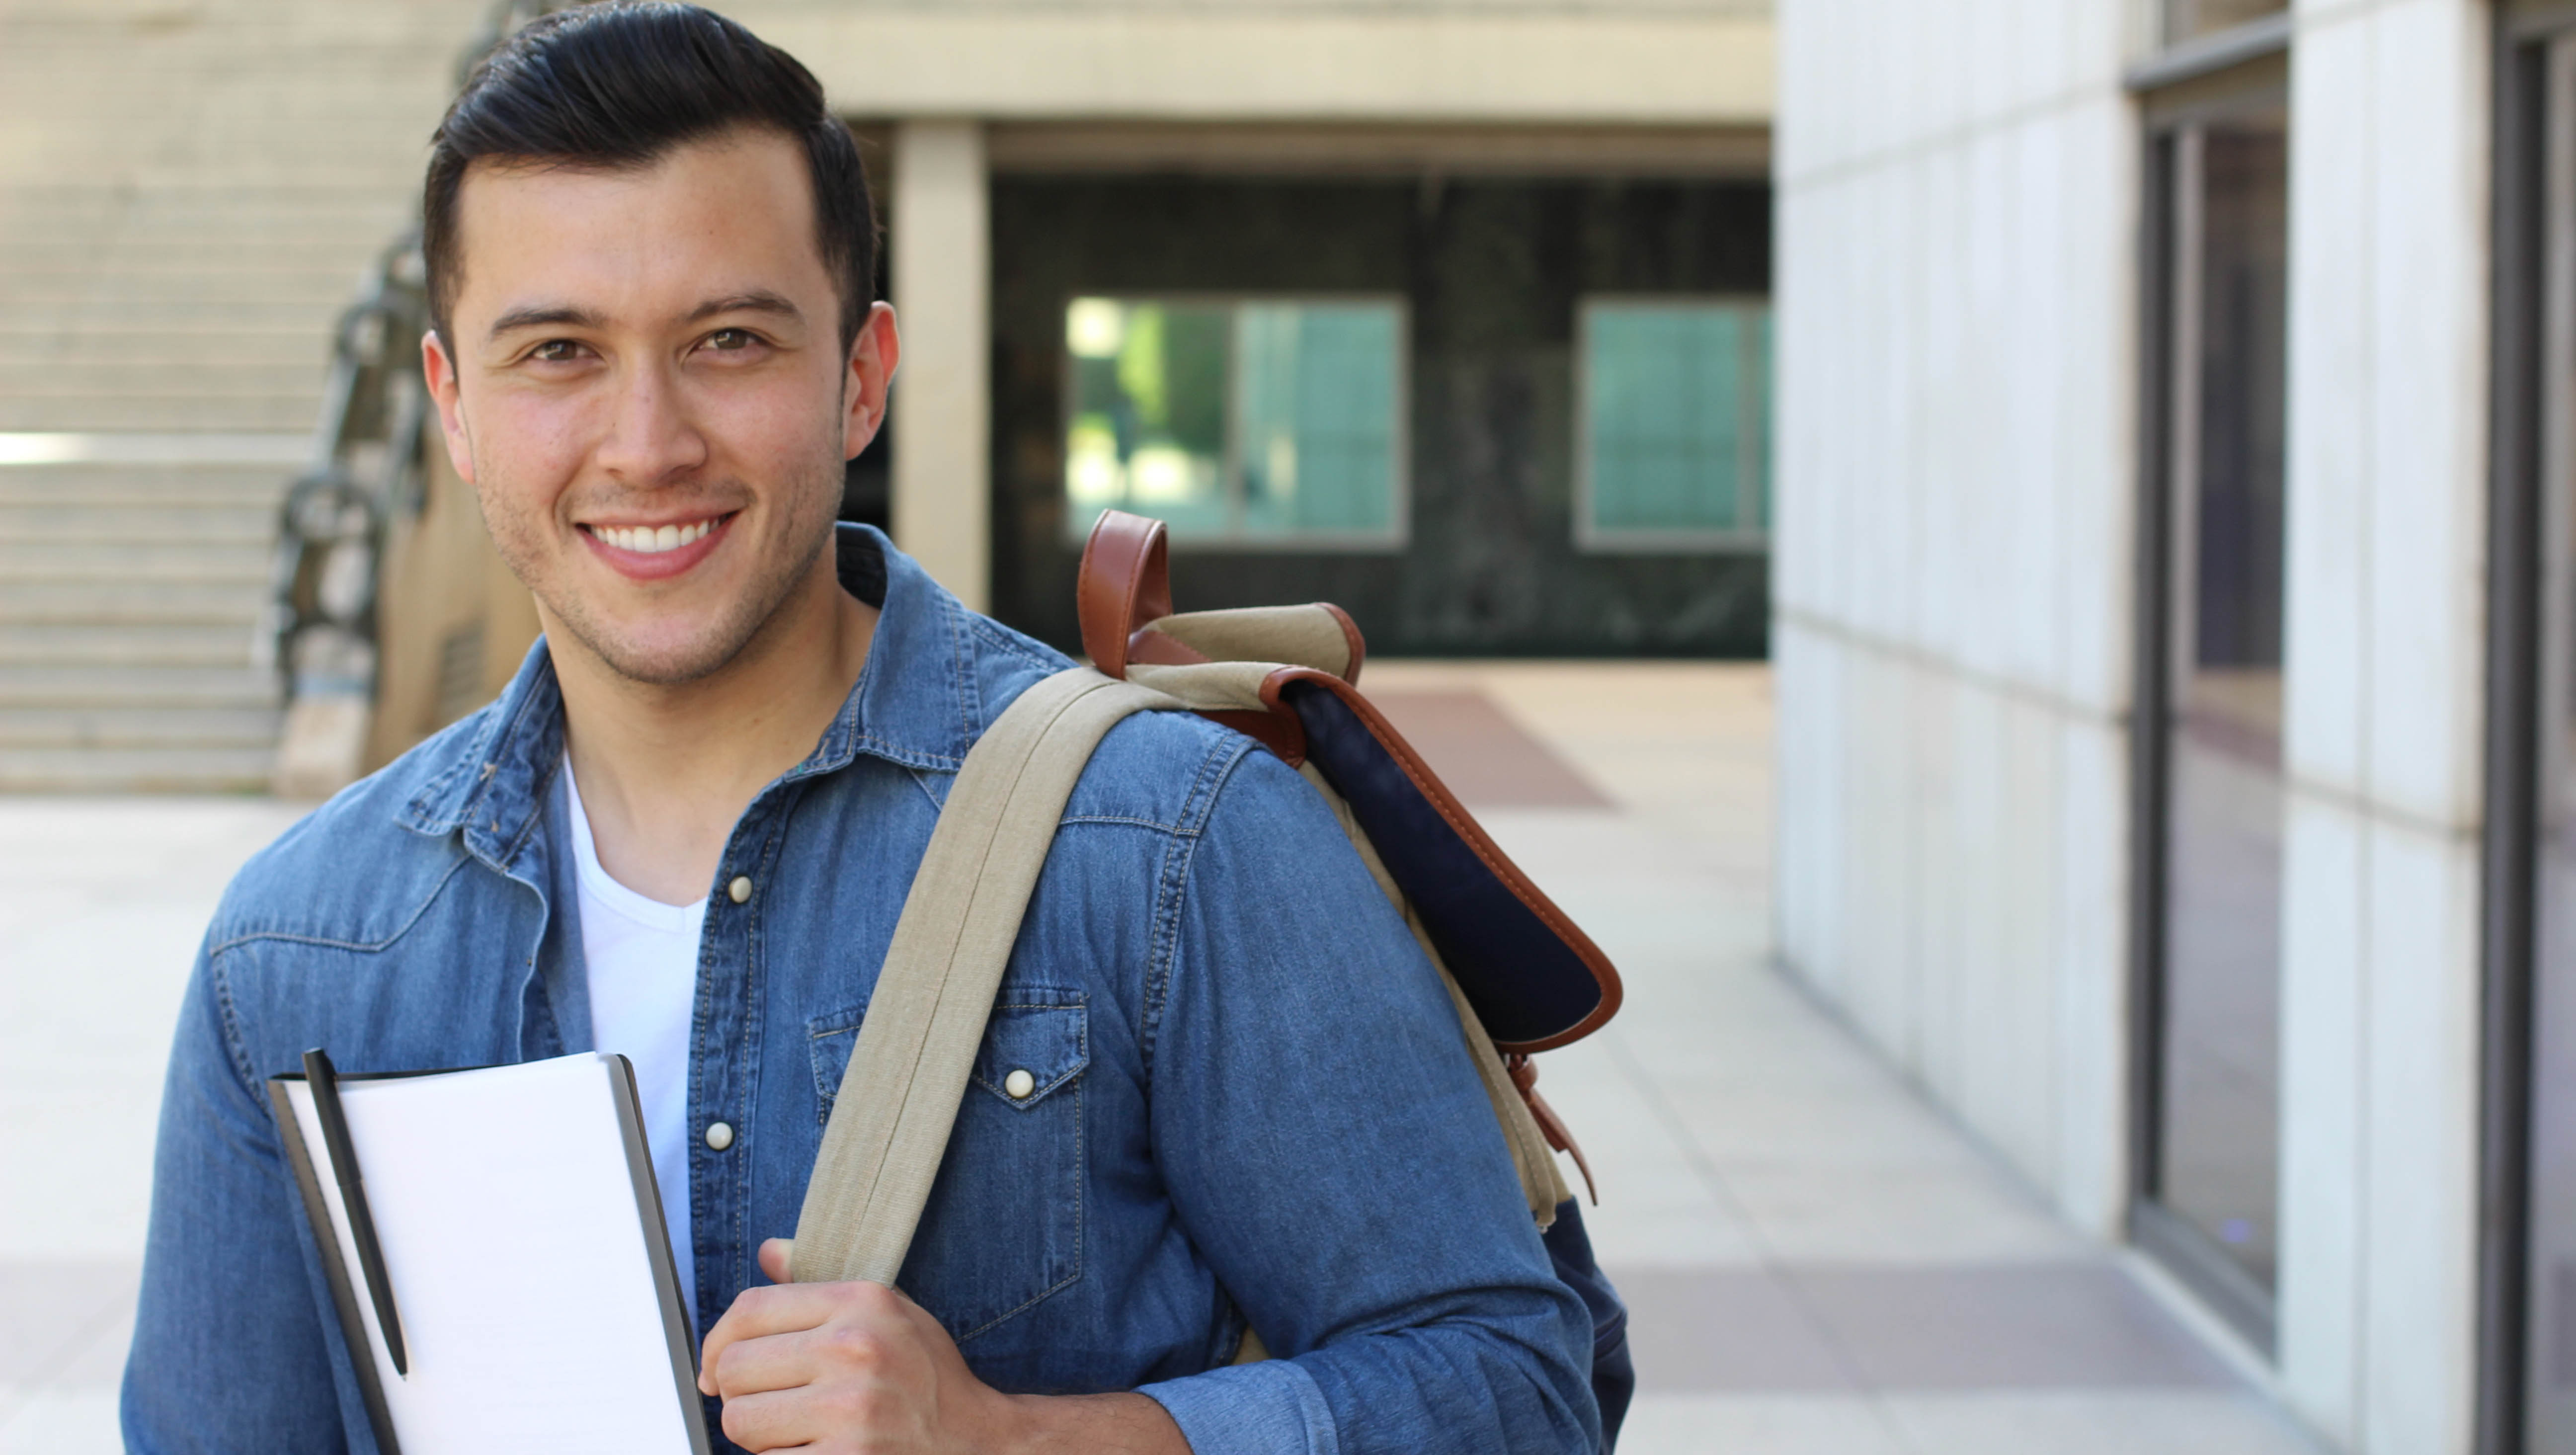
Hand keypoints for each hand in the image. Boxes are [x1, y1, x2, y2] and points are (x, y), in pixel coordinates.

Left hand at [699, 1239, 1006, 1452]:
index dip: (715, 1343)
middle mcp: (855, 1349)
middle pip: (734, 1367)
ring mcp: (850, 1410)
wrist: (977, 1444)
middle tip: (768, 1405)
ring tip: (795, 1431)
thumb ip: (818, 1285)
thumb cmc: (925, 1379)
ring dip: (756, 1434)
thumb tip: (768, 1252)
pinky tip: (812, 1453)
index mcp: (862, 1302)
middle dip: (738, 1393)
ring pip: (740, 1421)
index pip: (749, 1309)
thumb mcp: (887, 1313)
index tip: (715, 1369)